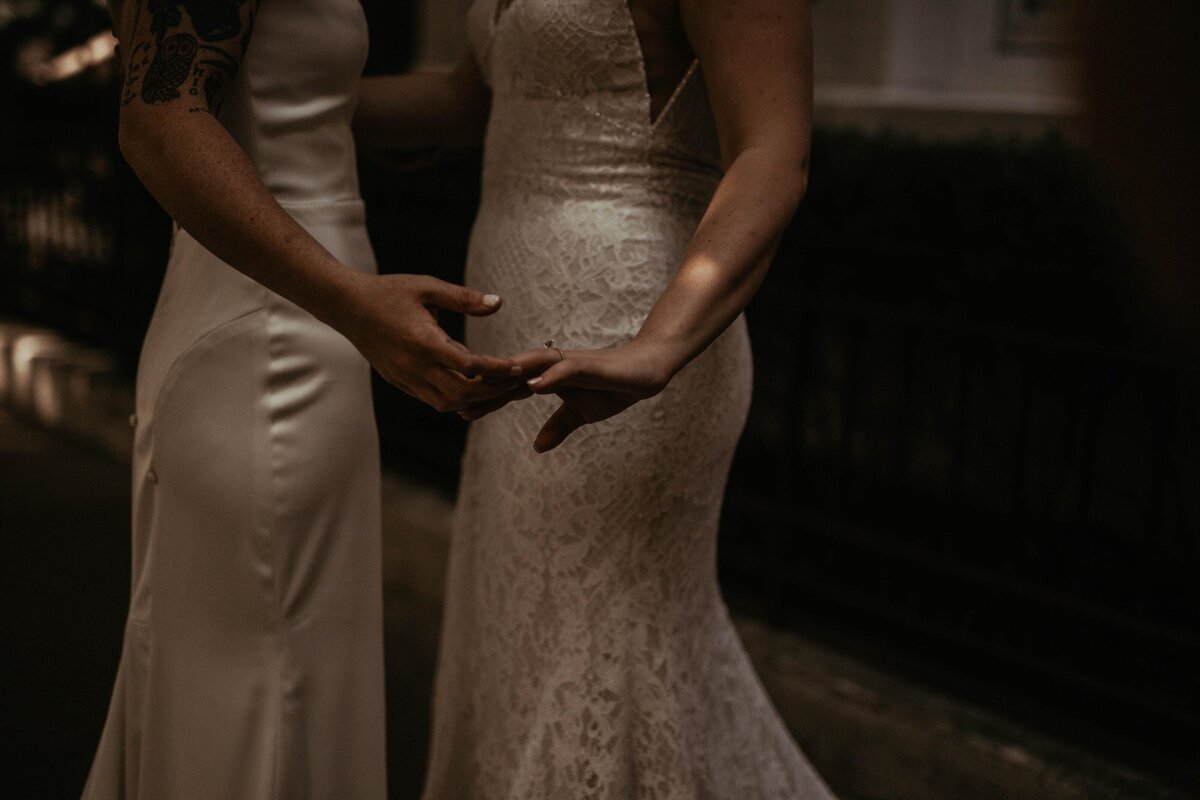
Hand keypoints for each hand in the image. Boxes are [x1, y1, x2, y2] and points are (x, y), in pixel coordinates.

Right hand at [337, 273, 522, 411]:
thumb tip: (497, 302)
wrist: (347, 306)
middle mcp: (414, 365)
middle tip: (512, 381)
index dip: (497, 370)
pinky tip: (470, 386)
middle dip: (491, 391)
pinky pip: (431, 399)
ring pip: (446, 403)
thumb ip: (464, 297)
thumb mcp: (428, 287)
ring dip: (473, 399)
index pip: (469, 365)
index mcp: (423, 341)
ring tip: (495, 386)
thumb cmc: (389, 292)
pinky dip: (454, 398)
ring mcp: (404, 377)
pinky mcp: (398, 381)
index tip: (517, 367)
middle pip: (461, 393)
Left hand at [460, 341, 672, 451]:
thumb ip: (558, 426)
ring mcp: (571, 363)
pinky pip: (566, 368)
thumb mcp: (581, 413)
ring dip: (511, 372)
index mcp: (549, 378)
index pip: (512, 388)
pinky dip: (549, 375)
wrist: (648, 370)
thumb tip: (537, 447)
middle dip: (488, 384)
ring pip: (535, 363)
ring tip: (486, 381)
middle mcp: (554, 366)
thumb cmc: (613, 387)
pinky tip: (533, 384)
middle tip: (458, 395)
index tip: (462, 412)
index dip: (488, 400)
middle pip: (515, 373)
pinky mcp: (591, 365)